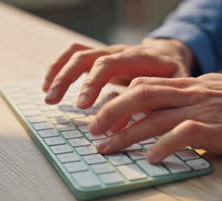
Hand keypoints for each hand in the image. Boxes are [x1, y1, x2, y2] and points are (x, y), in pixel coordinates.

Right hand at [42, 38, 193, 106]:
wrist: (170, 55)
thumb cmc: (172, 76)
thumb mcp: (171, 91)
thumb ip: (150, 107)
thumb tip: (119, 129)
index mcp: (138, 58)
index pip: (108, 64)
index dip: (92, 83)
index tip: (82, 105)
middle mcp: (119, 51)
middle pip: (87, 57)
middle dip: (68, 79)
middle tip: (54, 101)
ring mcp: (108, 52)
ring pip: (77, 53)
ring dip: (59, 73)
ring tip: (48, 96)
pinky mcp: (100, 56)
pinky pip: (75, 54)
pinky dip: (59, 67)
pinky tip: (48, 86)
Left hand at [88, 73, 221, 162]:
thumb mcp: (214, 90)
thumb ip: (188, 96)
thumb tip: (165, 109)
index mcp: (189, 85)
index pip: (144, 86)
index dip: (119, 100)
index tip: (102, 117)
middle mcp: (190, 94)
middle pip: (140, 97)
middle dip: (111, 113)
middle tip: (93, 131)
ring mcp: (203, 110)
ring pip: (155, 117)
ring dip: (127, 134)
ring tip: (108, 147)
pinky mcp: (218, 130)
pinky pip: (184, 135)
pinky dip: (164, 146)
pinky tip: (152, 159)